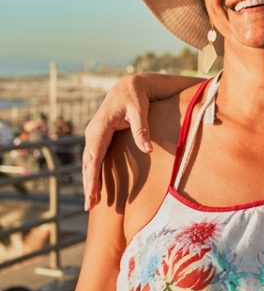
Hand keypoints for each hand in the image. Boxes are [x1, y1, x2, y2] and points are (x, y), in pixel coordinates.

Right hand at [83, 75, 151, 209]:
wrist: (130, 85)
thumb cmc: (136, 97)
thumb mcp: (140, 110)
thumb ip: (142, 129)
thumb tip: (147, 149)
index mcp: (100, 128)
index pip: (94, 157)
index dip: (93, 177)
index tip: (93, 193)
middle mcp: (93, 133)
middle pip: (88, 163)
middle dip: (89, 185)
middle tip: (90, 205)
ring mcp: (95, 135)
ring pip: (90, 163)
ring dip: (90, 182)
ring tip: (92, 202)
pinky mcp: (100, 138)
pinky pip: (95, 158)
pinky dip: (94, 173)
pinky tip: (96, 187)